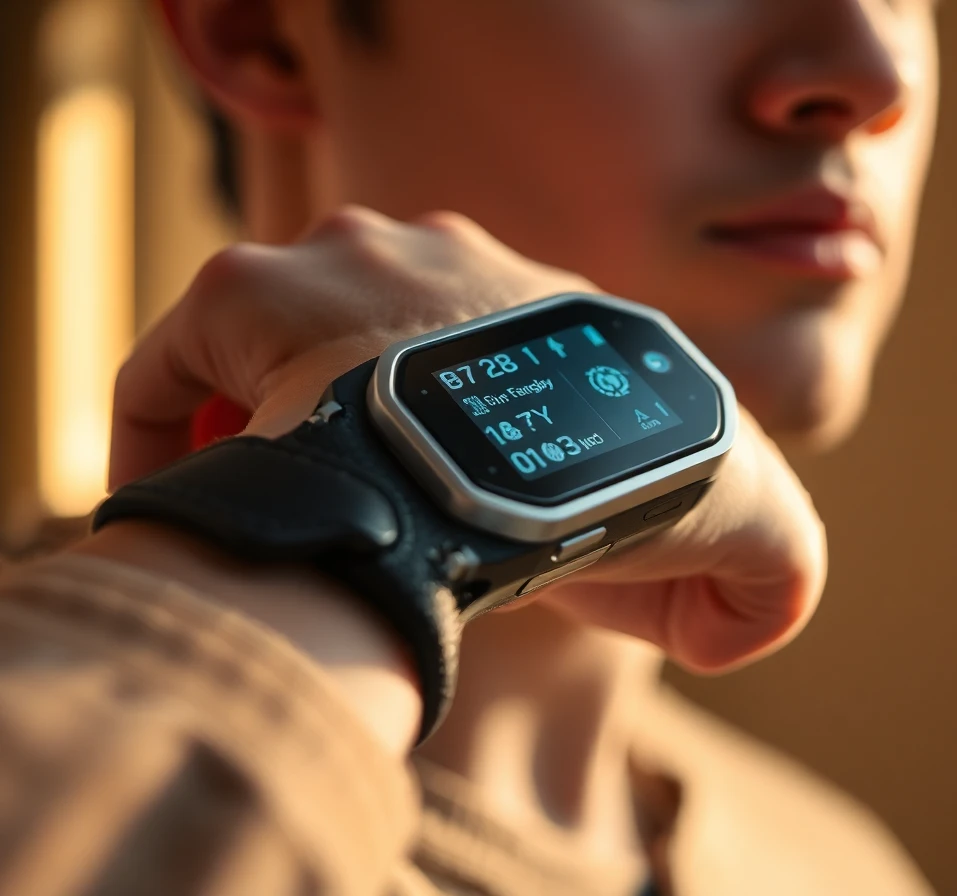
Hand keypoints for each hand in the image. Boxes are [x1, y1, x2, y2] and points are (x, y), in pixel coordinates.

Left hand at [108, 206, 824, 676]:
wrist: (540, 476)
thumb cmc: (637, 498)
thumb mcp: (747, 538)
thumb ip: (766, 579)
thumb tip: (727, 633)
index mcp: (552, 312)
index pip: (494, 356)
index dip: (466, 437)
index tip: (453, 510)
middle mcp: (455, 260)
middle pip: (385, 325)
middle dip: (366, 410)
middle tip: (368, 502)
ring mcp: (357, 260)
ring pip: (282, 325)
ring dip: (274, 408)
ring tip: (278, 491)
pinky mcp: (259, 288)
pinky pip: (184, 350)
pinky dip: (175, 412)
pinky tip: (200, 474)